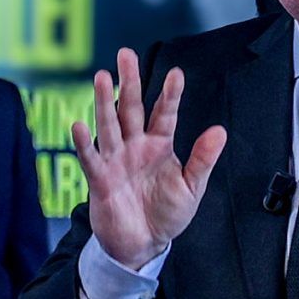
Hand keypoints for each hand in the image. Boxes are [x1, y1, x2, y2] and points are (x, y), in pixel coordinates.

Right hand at [72, 48, 226, 269]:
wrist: (144, 244)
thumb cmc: (168, 213)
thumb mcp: (192, 186)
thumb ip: (203, 158)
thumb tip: (220, 130)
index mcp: (161, 144)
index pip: (165, 113)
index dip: (170, 94)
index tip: (176, 73)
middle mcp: (136, 146)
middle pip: (132, 108)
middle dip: (130, 82)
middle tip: (125, 54)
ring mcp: (116, 160)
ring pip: (109, 125)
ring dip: (105, 102)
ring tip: (103, 77)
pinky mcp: (100, 179)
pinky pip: (90, 158)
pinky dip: (84, 143)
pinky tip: (78, 124)